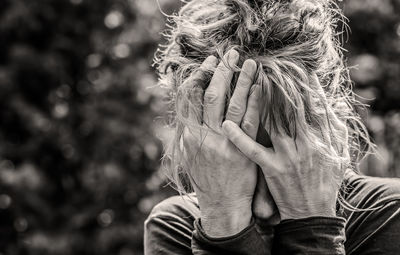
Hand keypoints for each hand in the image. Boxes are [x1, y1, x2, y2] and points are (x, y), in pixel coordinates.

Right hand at [180, 50, 258, 236]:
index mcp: (189, 134)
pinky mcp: (242, 149)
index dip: (200, 76)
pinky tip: (259, 86)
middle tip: (229, 54)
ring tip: (249, 62)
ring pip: (230, 103)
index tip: (208, 62)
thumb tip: (189, 109)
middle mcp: (203, 136)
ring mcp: (223, 142)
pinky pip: (249, 120)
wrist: (221, 205)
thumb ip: (190, 131)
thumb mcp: (191, 154)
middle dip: (220, 71)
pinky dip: (254, 101)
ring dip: (240, 80)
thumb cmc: (207, 179)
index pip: (190, 97)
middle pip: (210, 95)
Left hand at [222, 78, 348, 219]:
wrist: (313, 213)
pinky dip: (239, 137)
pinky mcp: (271, 168)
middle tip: (264, 65)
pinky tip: (225, 124)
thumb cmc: (326, 181)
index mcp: (322, 138)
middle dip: (278, 85)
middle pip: (289, 108)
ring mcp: (286, 156)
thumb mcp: (339, 154)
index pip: (312, 105)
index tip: (294, 68)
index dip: (303, 85)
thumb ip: (338, 127)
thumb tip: (337, 102)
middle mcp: (305, 145)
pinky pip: (252, 150)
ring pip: (270, 122)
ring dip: (257, 101)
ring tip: (247, 80)